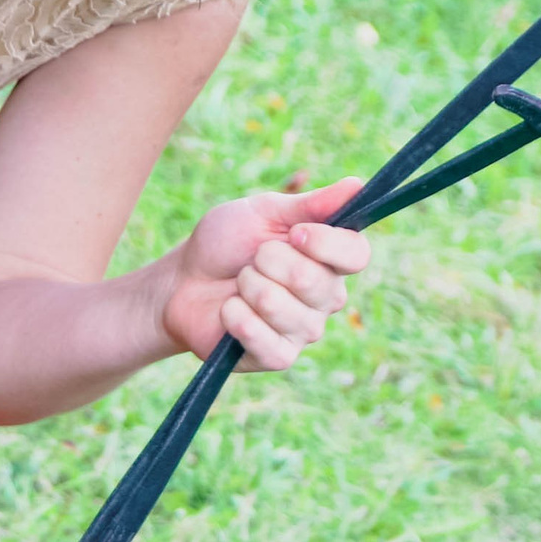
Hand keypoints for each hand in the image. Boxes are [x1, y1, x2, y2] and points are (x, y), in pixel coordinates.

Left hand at [157, 178, 371, 371]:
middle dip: (267, 260)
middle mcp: (327, 297)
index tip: (295, 233)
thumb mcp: (265, 211)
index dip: (326, 243)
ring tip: (239, 284)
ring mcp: (304, 330)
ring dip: (246, 286)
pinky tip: (229, 311)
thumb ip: (312, 204)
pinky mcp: (278, 356)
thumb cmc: (228, 242)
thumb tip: (357, 185)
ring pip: (278, 305)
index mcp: (330, 258)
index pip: (357, 255)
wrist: (183, 280)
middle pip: (313, 280)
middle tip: (252, 260)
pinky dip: (234, 316)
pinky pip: (263, 338)